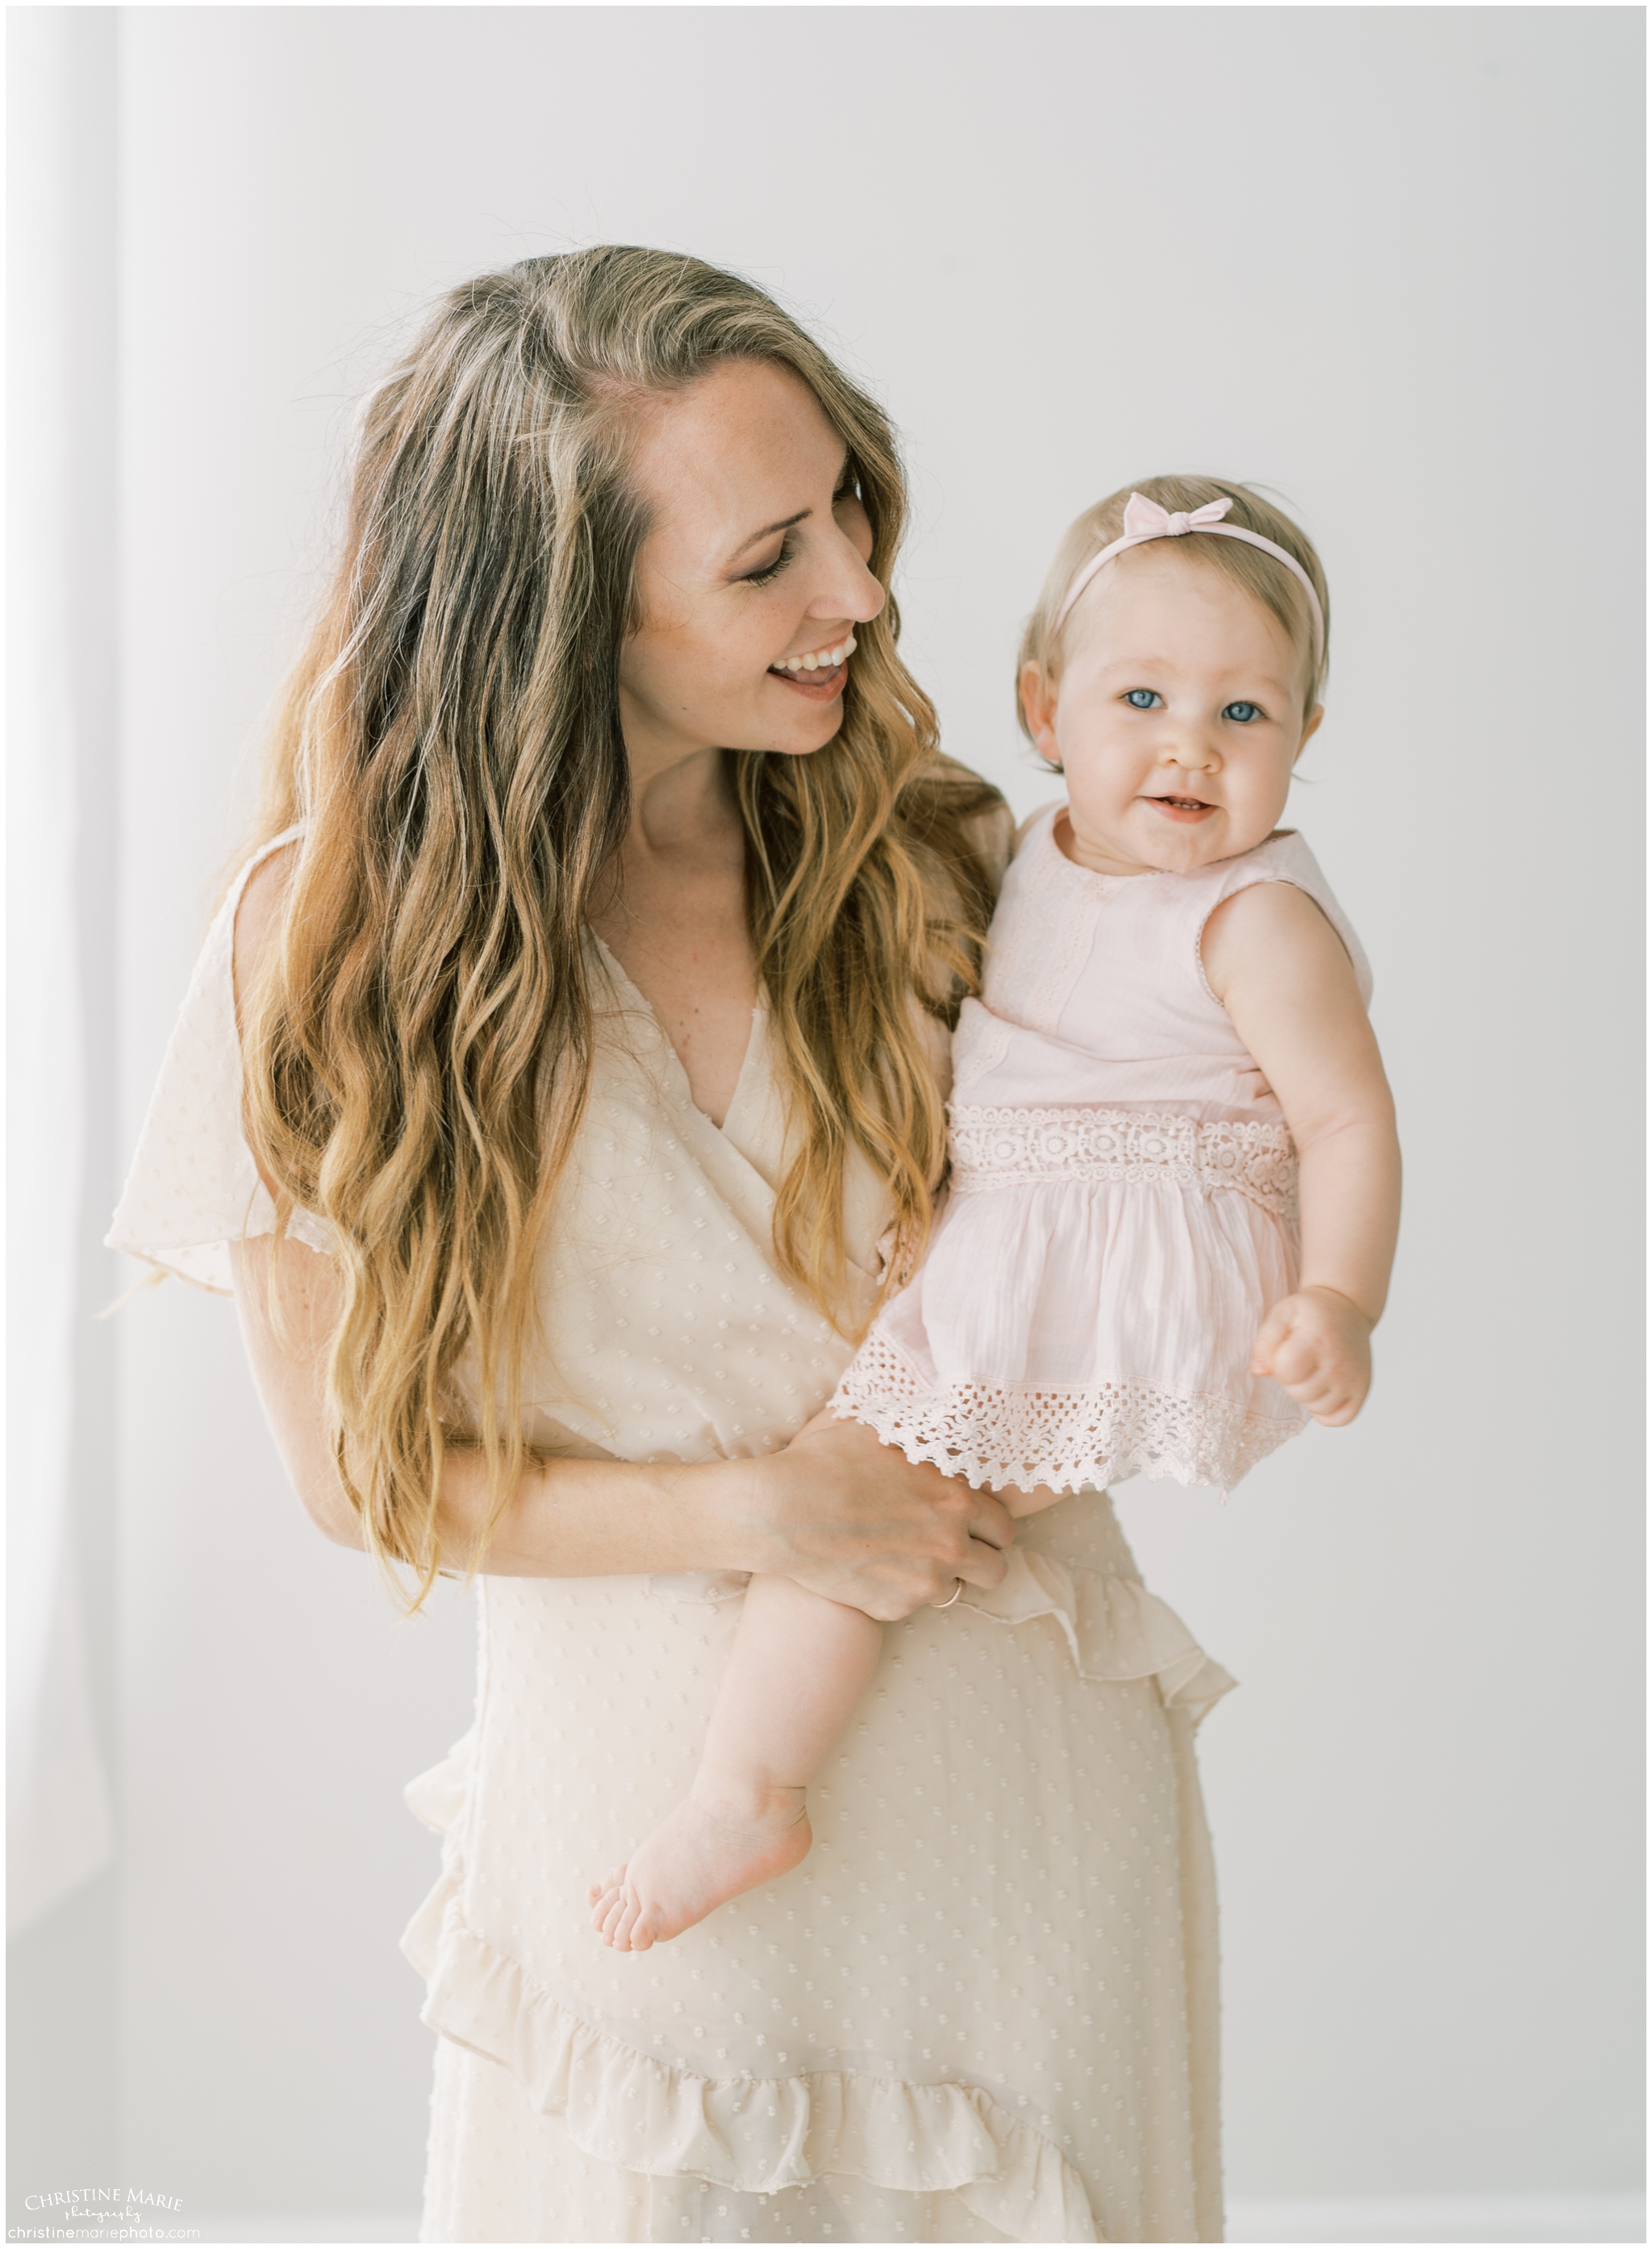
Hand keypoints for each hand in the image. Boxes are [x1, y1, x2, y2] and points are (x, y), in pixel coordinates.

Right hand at [753, 1412, 1012, 1621]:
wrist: (782, 1511)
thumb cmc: (828, 1462)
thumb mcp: (886, 1434)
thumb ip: (926, 1442)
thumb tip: (942, 1428)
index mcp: (956, 1500)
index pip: (1005, 1527)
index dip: (990, 1526)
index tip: (974, 1524)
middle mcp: (949, 1545)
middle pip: (995, 1570)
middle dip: (980, 1560)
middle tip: (953, 1548)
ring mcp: (923, 1583)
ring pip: (955, 1591)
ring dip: (940, 1577)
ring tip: (907, 1556)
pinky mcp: (894, 1608)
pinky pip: (912, 1605)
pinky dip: (901, 1591)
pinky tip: (874, 1567)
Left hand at [1250, 1286, 1372, 1426]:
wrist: (1348, 1308)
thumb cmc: (1310, 1313)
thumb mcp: (1282, 1314)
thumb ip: (1265, 1342)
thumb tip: (1259, 1371)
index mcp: (1317, 1341)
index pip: (1285, 1372)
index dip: (1277, 1364)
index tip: (1285, 1350)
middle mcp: (1339, 1363)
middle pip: (1299, 1393)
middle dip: (1291, 1380)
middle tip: (1301, 1359)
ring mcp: (1353, 1379)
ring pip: (1317, 1408)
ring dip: (1308, 1394)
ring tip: (1313, 1371)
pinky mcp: (1362, 1391)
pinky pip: (1338, 1419)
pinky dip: (1326, 1411)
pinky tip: (1323, 1389)